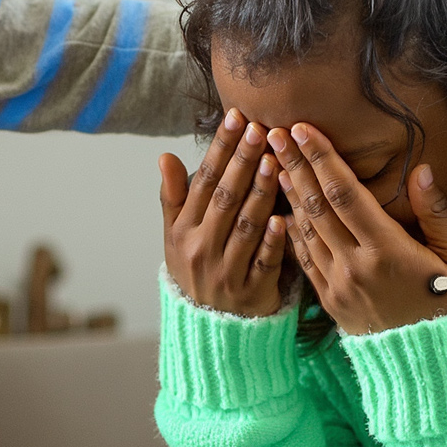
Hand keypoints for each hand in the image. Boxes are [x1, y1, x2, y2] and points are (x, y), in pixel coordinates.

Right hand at [160, 108, 287, 316]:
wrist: (209, 328)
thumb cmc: (197, 268)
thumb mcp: (175, 235)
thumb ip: (173, 196)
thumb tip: (165, 156)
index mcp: (183, 230)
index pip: (204, 181)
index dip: (220, 148)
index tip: (236, 118)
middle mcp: (201, 249)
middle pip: (225, 198)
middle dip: (242, 161)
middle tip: (260, 128)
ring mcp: (225, 272)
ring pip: (244, 226)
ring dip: (259, 193)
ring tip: (273, 161)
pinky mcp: (251, 292)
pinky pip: (262, 263)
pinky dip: (271, 242)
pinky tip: (281, 218)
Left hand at [270, 122, 446, 334]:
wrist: (439, 373)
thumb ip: (438, 215)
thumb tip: (421, 171)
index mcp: (388, 252)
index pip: (344, 193)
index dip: (321, 158)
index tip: (303, 129)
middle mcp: (356, 267)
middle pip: (316, 206)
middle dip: (294, 166)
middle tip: (275, 133)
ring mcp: (339, 288)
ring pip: (305, 231)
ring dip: (288, 195)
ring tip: (274, 163)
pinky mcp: (332, 304)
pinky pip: (305, 260)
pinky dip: (291, 232)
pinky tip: (284, 211)